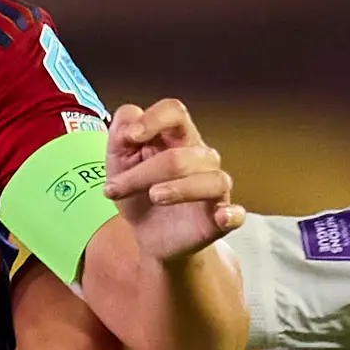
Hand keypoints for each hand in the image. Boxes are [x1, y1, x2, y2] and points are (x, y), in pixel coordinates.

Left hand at [104, 97, 243, 262]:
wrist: (144, 236)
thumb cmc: (136, 192)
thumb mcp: (118, 162)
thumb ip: (120, 135)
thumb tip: (130, 122)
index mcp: (175, 138)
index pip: (175, 112)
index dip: (154, 119)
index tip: (130, 137)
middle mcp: (200, 158)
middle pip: (181, 155)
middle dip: (142, 173)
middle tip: (114, 190)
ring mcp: (213, 188)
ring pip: (211, 179)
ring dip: (180, 189)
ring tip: (154, 197)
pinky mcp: (218, 219)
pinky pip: (235, 214)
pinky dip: (231, 214)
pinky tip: (221, 217)